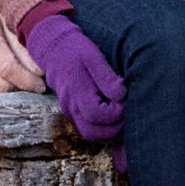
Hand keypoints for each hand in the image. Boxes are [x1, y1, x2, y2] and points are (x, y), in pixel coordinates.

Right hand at [0, 0, 44, 93]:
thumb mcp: (9, 19)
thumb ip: (23, 44)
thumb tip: (39, 71)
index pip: (6, 68)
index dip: (27, 80)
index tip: (40, 84)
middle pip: (0, 85)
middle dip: (21, 86)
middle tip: (36, 81)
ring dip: (11, 87)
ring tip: (21, 74)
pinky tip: (4, 73)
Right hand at [22, 14, 125, 144]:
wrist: (55, 50)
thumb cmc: (76, 51)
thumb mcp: (93, 58)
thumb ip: (107, 77)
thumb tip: (121, 95)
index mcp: (77, 92)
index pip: (97, 115)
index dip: (116, 113)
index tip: (126, 100)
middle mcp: (72, 107)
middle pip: (93, 133)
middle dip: (115, 129)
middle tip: (129, 113)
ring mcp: (71, 112)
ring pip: (91, 134)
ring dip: (110, 132)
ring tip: (124, 117)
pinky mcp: (73, 113)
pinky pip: (88, 130)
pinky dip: (103, 130)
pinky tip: (115, 118)